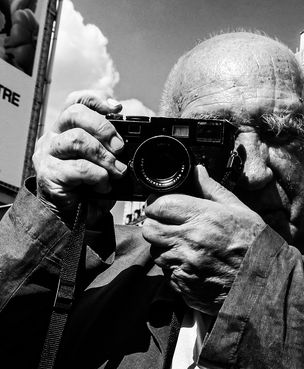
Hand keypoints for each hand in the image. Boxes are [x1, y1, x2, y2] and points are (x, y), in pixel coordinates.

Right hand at [32, 90, 125, 226]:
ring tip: (117, 171)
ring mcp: (48, 155)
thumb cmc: (92, 186)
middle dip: (104, 128)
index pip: (76, 101)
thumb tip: (140, 129)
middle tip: (120, 147)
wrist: (74, 218)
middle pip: (74, 114)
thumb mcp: (107, 160)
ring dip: (105, 156)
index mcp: (67, 128)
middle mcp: (54, 137)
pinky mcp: (49, 175)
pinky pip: (79, 167)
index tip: (118, 108)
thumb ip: (115, 143)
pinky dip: (98, 176)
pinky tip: (104, 186)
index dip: (97, 100)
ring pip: (77, 139)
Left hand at [142, 165, 265, 315]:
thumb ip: (213, 190)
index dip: (158, 205)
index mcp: (204, 218)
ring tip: (187, 248)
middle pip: (149, 229)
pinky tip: (195, 266)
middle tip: (170, 226)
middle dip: (155, 225)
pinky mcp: (183, 285)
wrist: (265, 284)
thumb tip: (197, 171)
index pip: (160, 205)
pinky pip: (167, 274)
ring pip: (156, 253)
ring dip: (166, 249)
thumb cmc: (256, 246)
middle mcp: (190, 241)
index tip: (163, 207)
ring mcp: (184, 265)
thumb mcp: (240, 211)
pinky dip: (176, 269)